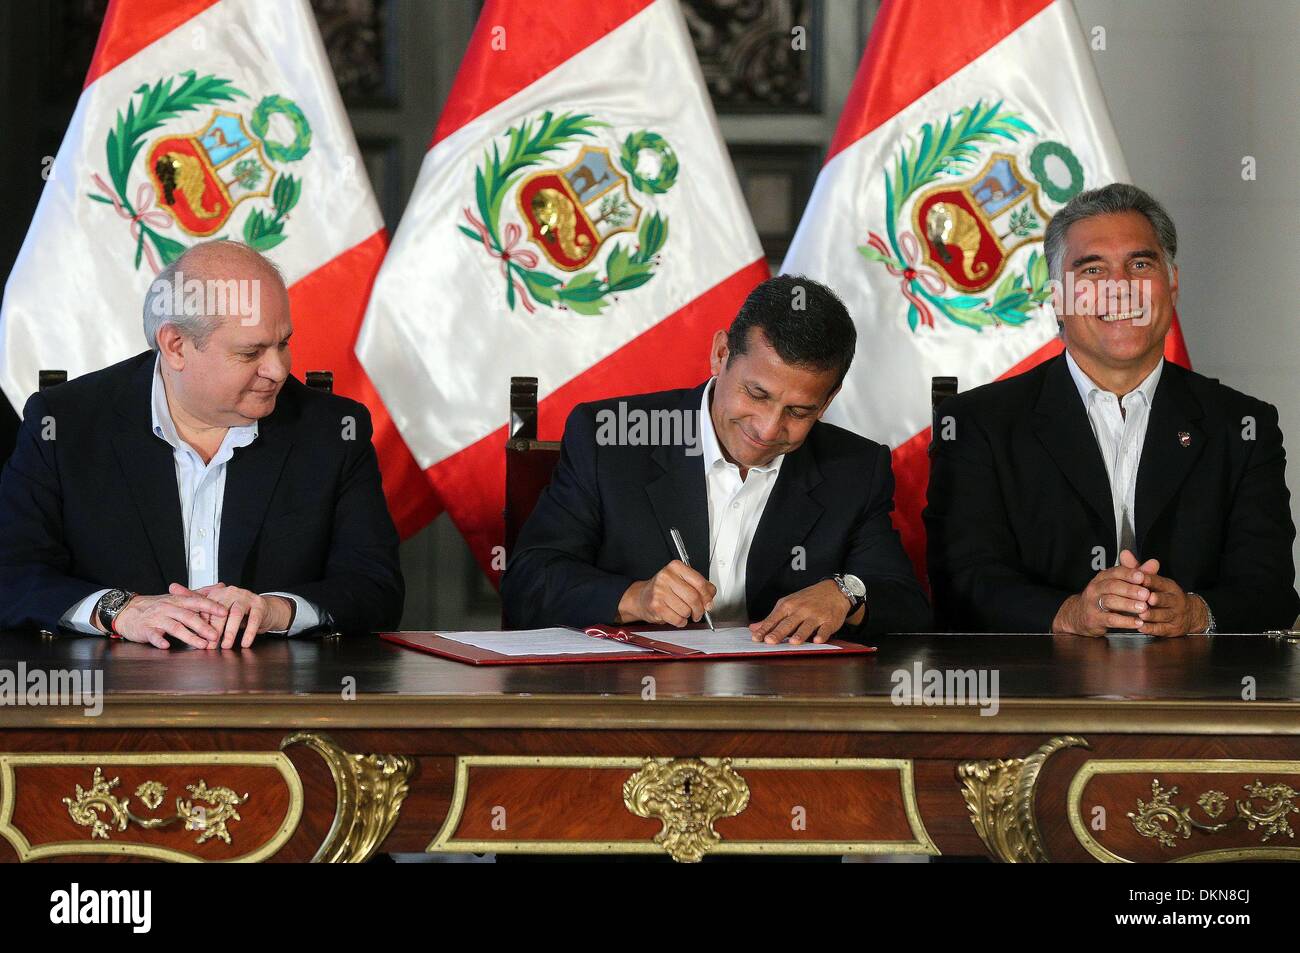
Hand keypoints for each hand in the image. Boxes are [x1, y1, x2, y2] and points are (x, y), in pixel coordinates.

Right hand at [108, 589, 229, 649]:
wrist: (128, 610)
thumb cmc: (157, 606)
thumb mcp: (177, 597)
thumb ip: (199, 594)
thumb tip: (221, 586)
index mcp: (178, 600)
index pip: (197, 601)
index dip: (211, 606)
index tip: (225, 612)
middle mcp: (169, 608)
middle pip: (189, 616)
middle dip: (204, 626)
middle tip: (216, 636)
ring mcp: (157, 619)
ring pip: (175, 627)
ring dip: (189, 636)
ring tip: (202, 645)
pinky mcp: (146, 629)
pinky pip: (153, 635)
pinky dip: (160, 641)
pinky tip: (167, 646)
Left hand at [177, 583, 292, 648]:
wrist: (263, 609)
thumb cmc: (236, 609)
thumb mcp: (215, 605)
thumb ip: (194, 599)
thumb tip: (171, 586)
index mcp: (218, 592)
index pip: (206, 607)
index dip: (201, 623)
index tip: (197, 639)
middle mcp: (231, 592)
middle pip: (220, 611)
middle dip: (214, 630)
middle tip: (210, 646)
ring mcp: (246, 597)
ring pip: (236, 614)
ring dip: (230, 632)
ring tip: (226, 646)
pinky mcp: (259, 604)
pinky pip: (254, 619)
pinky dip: (249, 633)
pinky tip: (245, 644)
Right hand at [616, 560, 715, 626]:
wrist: (641, 597)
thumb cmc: (664, 589)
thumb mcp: (682, 580)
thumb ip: (699, 586)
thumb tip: (710, 598)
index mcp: (676, 566)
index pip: (699, 582)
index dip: (707, 596)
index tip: (708, 602)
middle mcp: (666, 576)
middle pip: (694, 597)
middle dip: (699, 609)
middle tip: (698, 612)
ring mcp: (660, 591)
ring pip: (686, 610)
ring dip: (688, 616)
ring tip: (682, 612)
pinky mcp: (656, 606)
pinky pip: (678, 619)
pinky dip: (681, 622)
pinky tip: (676, 617)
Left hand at [749, 579, 849, 644]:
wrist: (833, 590)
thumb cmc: (808, 599)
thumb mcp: (788, 603)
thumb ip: (772, 618)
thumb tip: (754, 628)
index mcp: (788, 605)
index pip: (774, 619)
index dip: (765, 629)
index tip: (756, 638)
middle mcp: (801, 610)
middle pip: (788, 623)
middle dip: (778, 632)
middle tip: (770, 641)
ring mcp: (816, 615)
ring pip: (806, 626)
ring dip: (800, 634)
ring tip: (793, 642)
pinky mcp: (829, 621)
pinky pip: (825, 629)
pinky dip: (822, 635)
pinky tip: (817, 640)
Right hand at [1052, 550, 1156, 636]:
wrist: (1079, 615)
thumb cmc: (1104, 598)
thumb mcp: (1119, 584)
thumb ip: (1137, 574)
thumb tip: (1154, 564)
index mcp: (1103, 577)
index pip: (1116, 571)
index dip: (1129, 574)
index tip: (1142, 577)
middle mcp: (1096, 588)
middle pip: (1113, 585)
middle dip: (1131, 590)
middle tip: (1146, 594)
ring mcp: (1093, 603)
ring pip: (1110, 601)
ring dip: (1128, 604)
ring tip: (1144, 608)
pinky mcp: (1094, 618)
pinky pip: (1110, 619)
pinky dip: (1125, 621)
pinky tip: (1137, 622)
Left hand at [1138, 573, 1207, 636]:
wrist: (1190, 614)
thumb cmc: (1165, 595)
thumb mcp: (1155, 581)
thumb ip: (1138, 570)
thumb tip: (1124, 554)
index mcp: (1169, 586)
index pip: (1159, 581)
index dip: (1150, 580)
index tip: (1140, 578)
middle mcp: (1174, 600)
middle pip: (1164, 599)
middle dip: (1156, 599)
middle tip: (1146, 598)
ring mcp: (1174, 615)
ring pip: (1163, 615)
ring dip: (1152, 615)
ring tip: (1141, 614)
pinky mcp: (1172, 628)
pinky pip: (1161, 629)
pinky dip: (1151, 628)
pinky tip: (1141, 627)